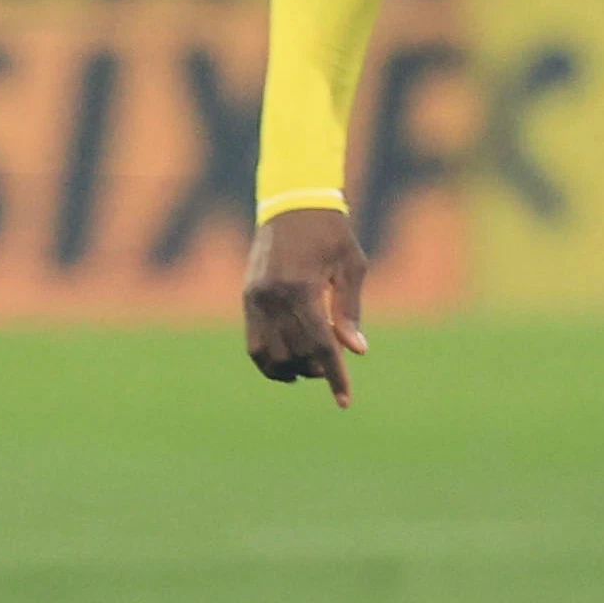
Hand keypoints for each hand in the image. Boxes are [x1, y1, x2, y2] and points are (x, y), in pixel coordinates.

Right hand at [243, 207, 369, 406]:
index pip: (319, 346)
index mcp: (302, 289)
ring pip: (268, 355)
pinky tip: (289, 364)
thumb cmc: (330, 230)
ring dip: (292, 368)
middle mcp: (273, 298)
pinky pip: (253, 343)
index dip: (334, 376)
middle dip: (317, 369)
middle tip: (334, 365)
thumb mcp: (351, 265)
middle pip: (294, 354)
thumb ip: (350, 310)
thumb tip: (356, 351)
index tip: (345, 401)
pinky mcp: (247, 297)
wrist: (293, 201)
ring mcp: (255, 299)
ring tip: (313, 364)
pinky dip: (269, 361)